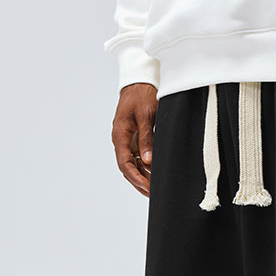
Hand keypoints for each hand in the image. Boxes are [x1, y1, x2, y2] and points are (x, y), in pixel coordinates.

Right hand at [111, 82, 157, 196]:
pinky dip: (146, 168)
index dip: (135, 178)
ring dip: (143, 177)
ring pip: (133, 165)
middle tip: (153, 195)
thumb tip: (148, 161)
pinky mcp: (134, 138)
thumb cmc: (141, 95)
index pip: (125, 164)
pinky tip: (155, 175)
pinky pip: (138, 157)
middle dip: (139, 182)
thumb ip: (147, 138)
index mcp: (120, 135)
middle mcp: (121, 140)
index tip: (147, 188)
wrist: (139, 81)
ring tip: (155, 189)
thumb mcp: (146, 115)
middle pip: (127, 168)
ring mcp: (127, 140)